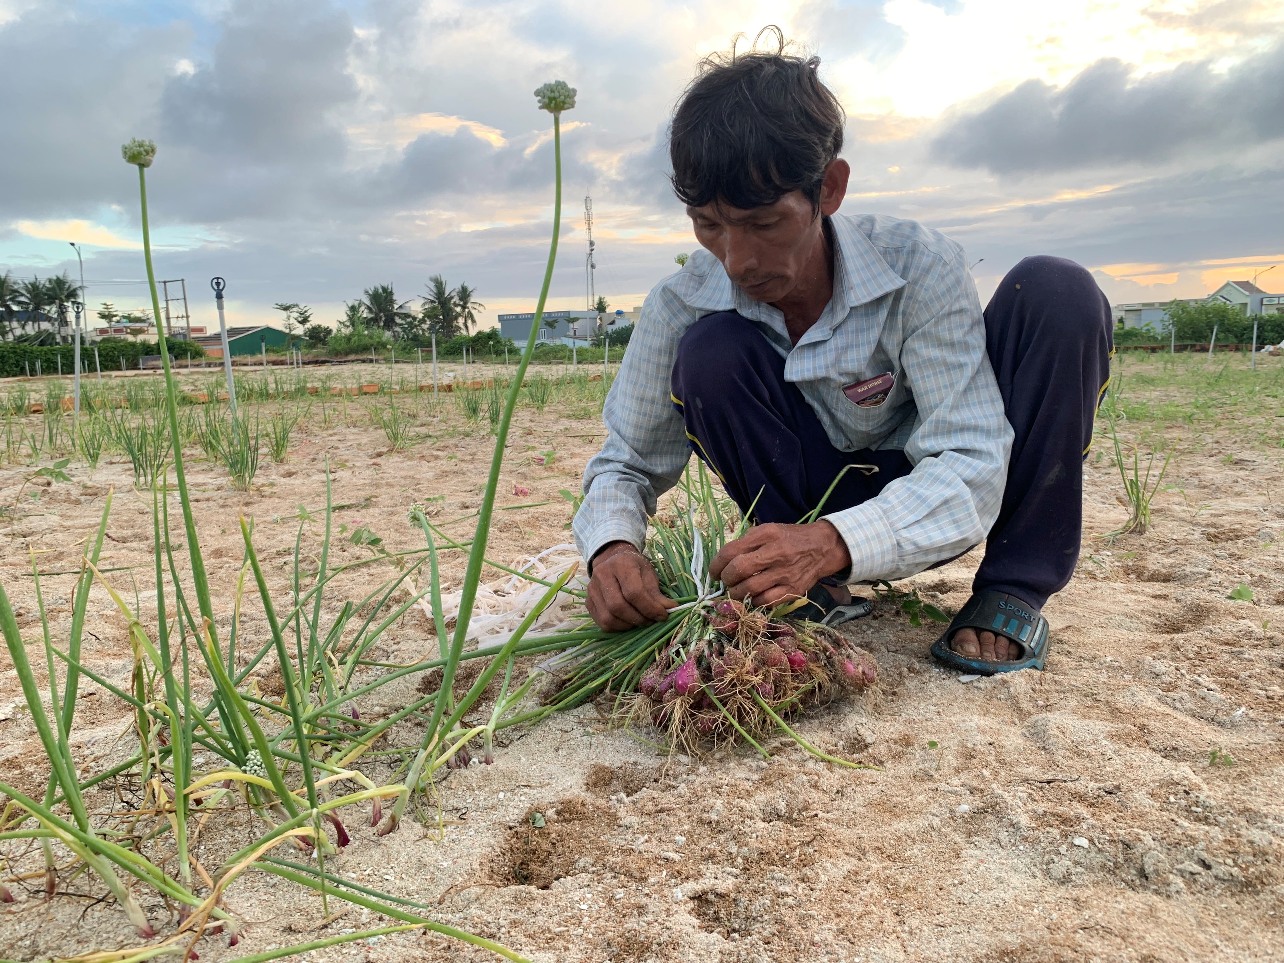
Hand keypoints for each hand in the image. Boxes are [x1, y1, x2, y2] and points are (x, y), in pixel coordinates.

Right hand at [587, 542, 676, 630]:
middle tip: (651, 620)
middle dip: (639, 618)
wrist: (612, 559)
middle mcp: (602, 575)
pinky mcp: (588, 602)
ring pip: (608, 618)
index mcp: (621, 564)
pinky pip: (602, 623)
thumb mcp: (649, 573)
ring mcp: (592, 590)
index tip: (663, 615)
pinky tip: (629, 622)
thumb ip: (657, 593)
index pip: (634, 592)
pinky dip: (618, 627)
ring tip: (641, 621)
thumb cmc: (634, 567)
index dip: (650, 608)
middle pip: (618, 606)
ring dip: (628, 625)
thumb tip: (670, 609)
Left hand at [709, 521, 850, 607]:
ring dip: (736, 593)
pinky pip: (766, 601)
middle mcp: (776, 553)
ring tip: (735, 591)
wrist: (823, 547)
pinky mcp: (793, 589)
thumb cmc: (790, 538)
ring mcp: (786, 573)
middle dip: (726, 579)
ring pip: (750, 589)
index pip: (731, 551)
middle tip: (725, 582)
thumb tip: (724, 561)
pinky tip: (752, 597)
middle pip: (739, 570)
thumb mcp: (768, 530)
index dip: (716, 564)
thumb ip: (746, 542)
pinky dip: (754, 602)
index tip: (714, 572)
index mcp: (767, 535)